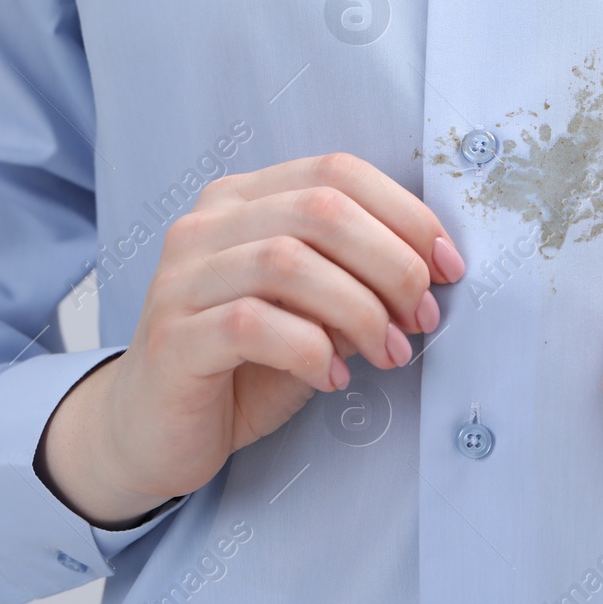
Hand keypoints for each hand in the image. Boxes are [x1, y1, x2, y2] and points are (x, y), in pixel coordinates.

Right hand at [38, 153, 465, 527]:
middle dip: (391, 263)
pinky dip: (310, 349)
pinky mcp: (172, 338)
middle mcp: (206, 226)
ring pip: (287, 261)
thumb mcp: (313, 310)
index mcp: (244, 201)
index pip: (337, 172)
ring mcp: (182, 279)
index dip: (405, 214)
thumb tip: (432, 271)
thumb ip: (356, 278)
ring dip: (359, 309)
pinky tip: (333, 376)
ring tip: (389, 352)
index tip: (448, 266)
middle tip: (422, 316)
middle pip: (320, 209)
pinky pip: (252, 324)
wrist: (154, 432)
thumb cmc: (245, 365)